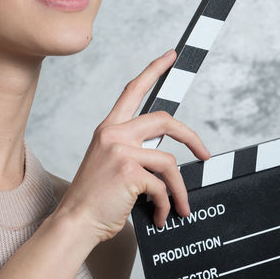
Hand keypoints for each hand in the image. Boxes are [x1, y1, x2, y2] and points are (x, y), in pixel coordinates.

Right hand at [54, 50, 209, 243]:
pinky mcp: (130, 172)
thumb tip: (166, 159)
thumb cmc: (93, 199)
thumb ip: (132, 152)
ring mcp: (121, 151)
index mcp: (108, 130)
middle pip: (164, 120)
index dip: (154, 70)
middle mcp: (113, 134)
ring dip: (180, 189)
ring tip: (180, 206)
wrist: (75, 222)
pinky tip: (159, 216)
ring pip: (170, 162)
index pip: (133, 90)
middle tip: (204, 154)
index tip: (171, 56)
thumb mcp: (109, 165)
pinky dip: (166, 204)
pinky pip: (163, 186)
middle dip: (191, 138)